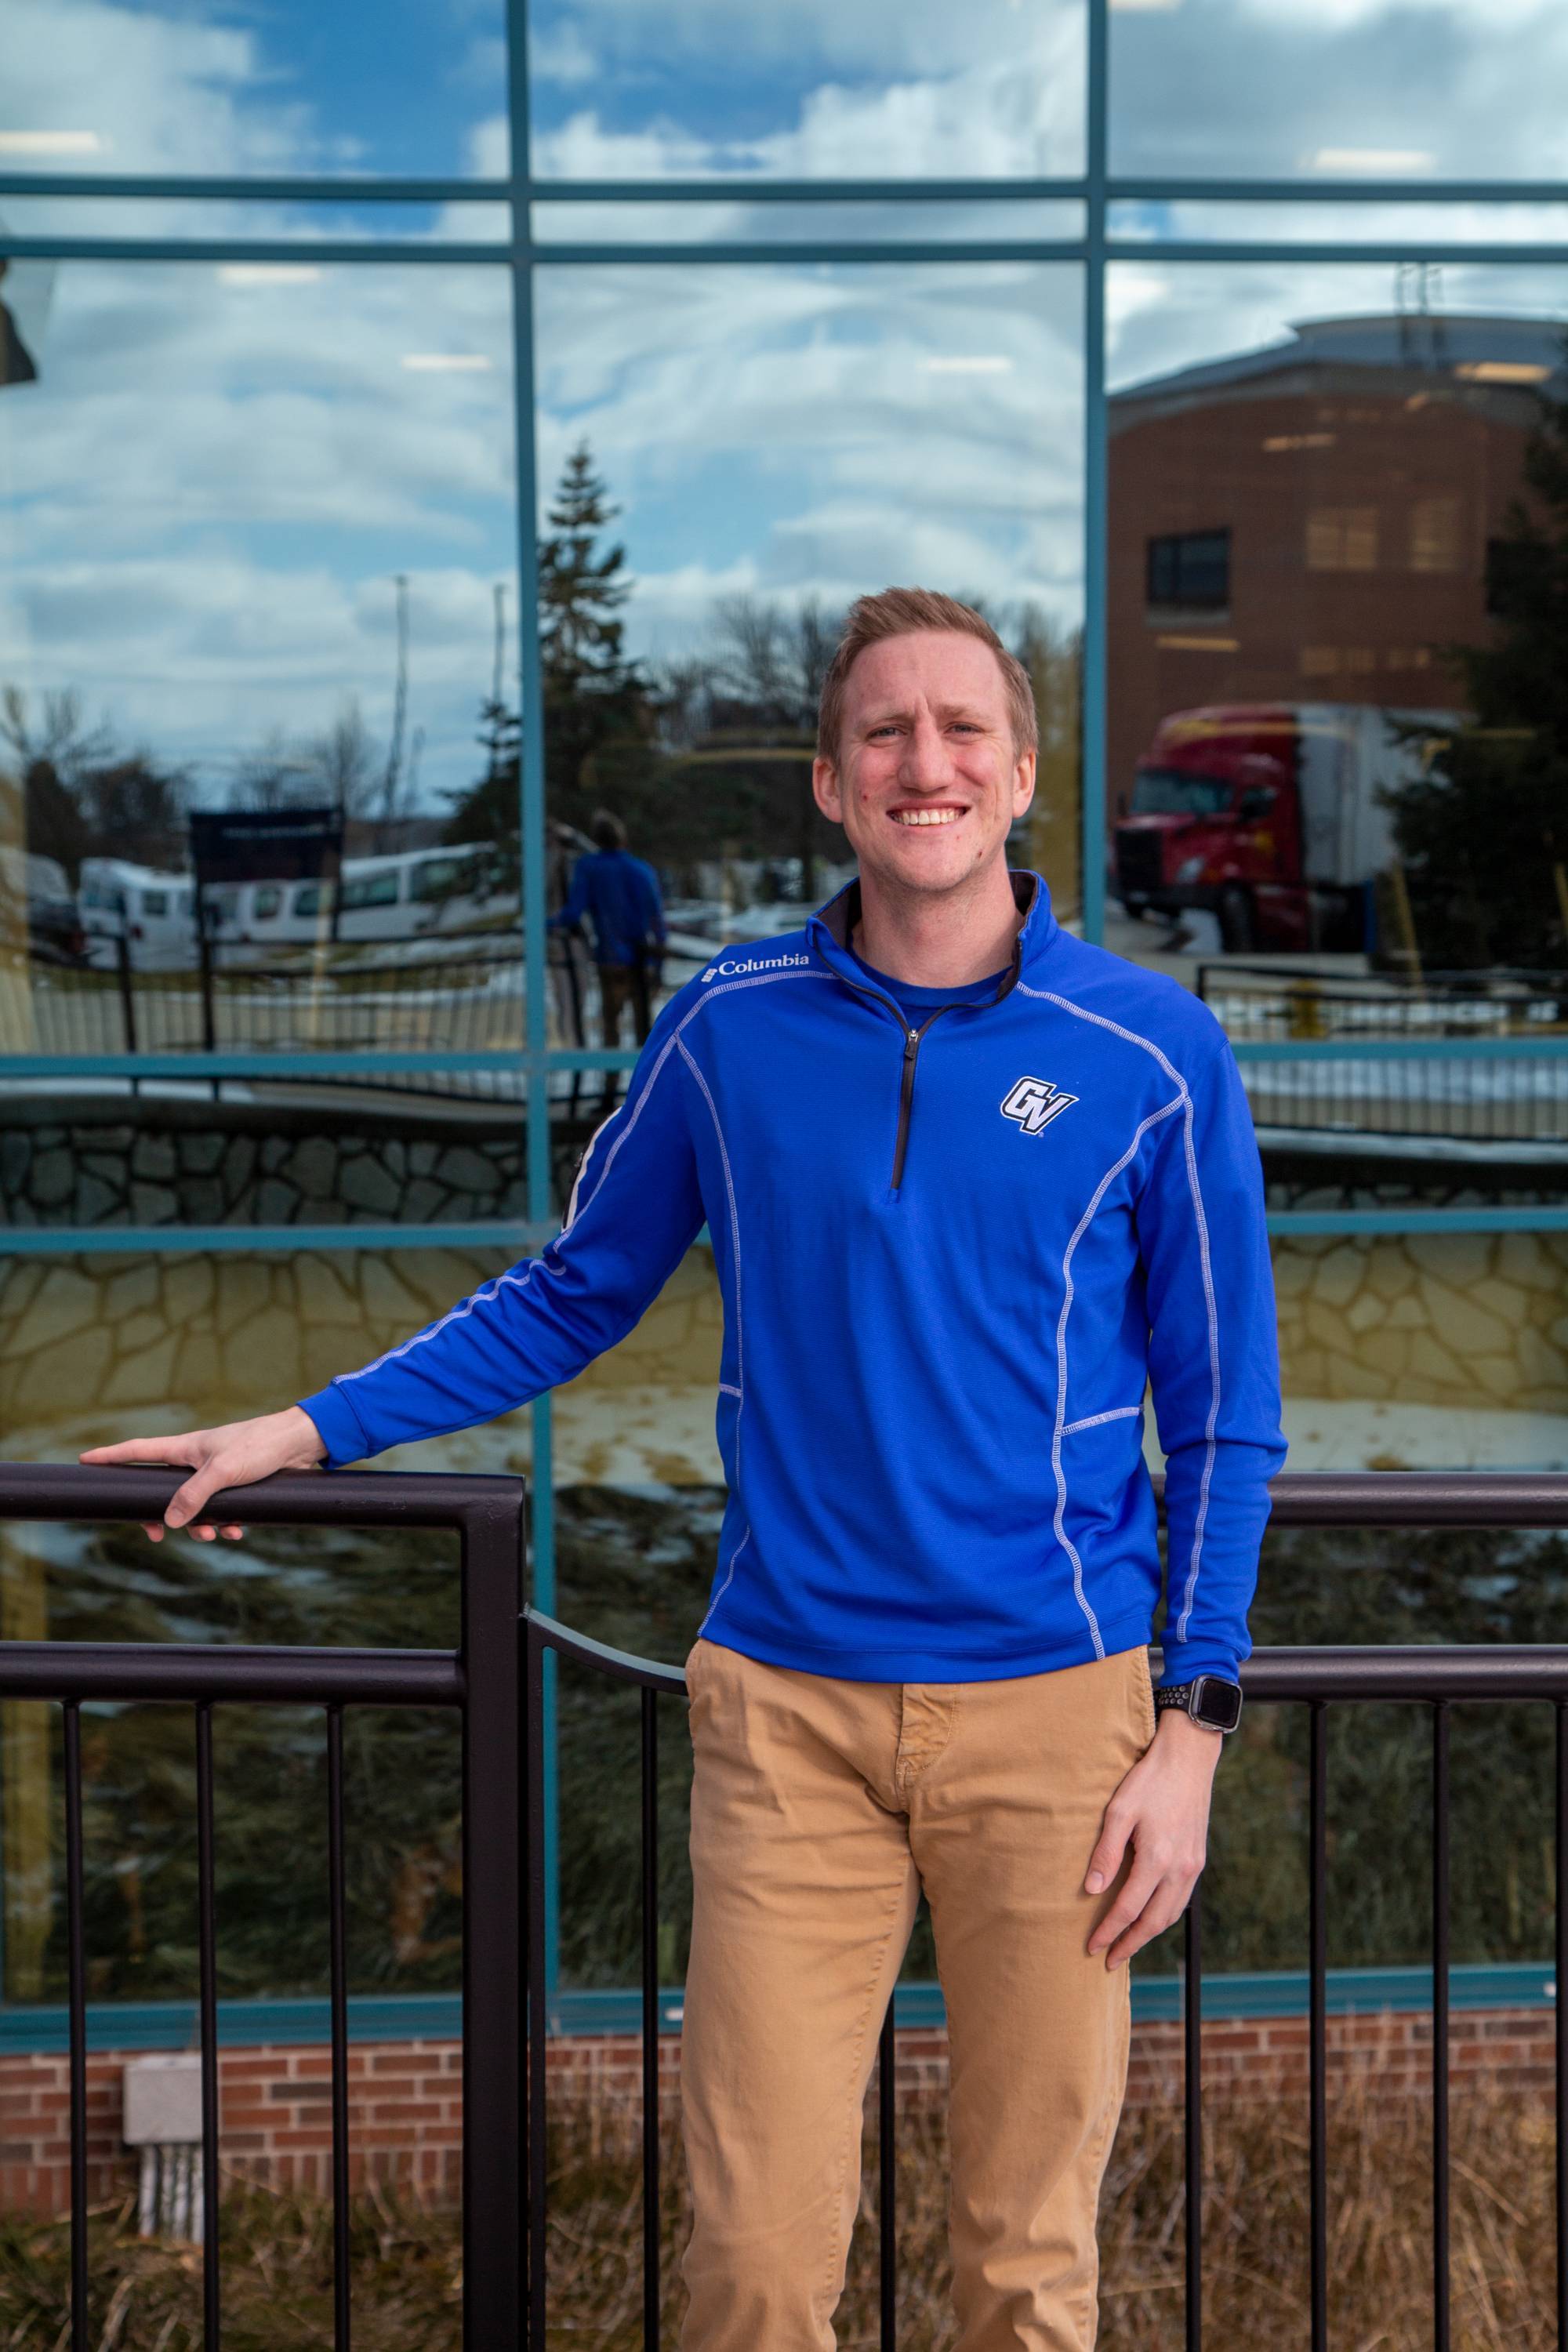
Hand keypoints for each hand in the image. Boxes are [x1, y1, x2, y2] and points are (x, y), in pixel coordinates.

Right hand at [78, 1407, 326, 1542]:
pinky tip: (237, 1532)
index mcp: (186, 1448)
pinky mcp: (237, 1486)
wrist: (301, 1444)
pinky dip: (225, 1524)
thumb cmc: (260, 1446)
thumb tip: (169, 1520)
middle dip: (162, 1516)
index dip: (112, 1457)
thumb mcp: (222, 1471)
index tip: (86, 1460)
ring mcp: (216, 1474)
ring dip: (201, 1526)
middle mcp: (197, 1460)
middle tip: (157, 1536)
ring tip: (216, 1535)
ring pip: (195, 1507)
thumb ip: (194, 1496)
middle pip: (164, 1491)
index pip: (139, 1450)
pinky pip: (220, 1511)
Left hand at [1083, 1709, 1221, 1969]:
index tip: (1091, 1948)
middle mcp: (1180, 1869)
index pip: (1128, 1909)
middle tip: (1109, 1960)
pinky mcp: (1198, 1859)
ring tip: (1127, 1944)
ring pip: (1171, 1914)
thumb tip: (1091, 1890)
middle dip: (1130, 1944)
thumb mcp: (1119, 1811)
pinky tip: (1150, 1915)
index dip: (1109, 1932)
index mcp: (1157, 1859)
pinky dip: (1164, 1915)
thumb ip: (1105, 1853)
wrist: (1188, 1759)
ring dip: (1148, 1934)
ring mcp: (1193, 1866)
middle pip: (1154, 1922)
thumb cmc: (1149, 1780)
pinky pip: (1181, 1899)